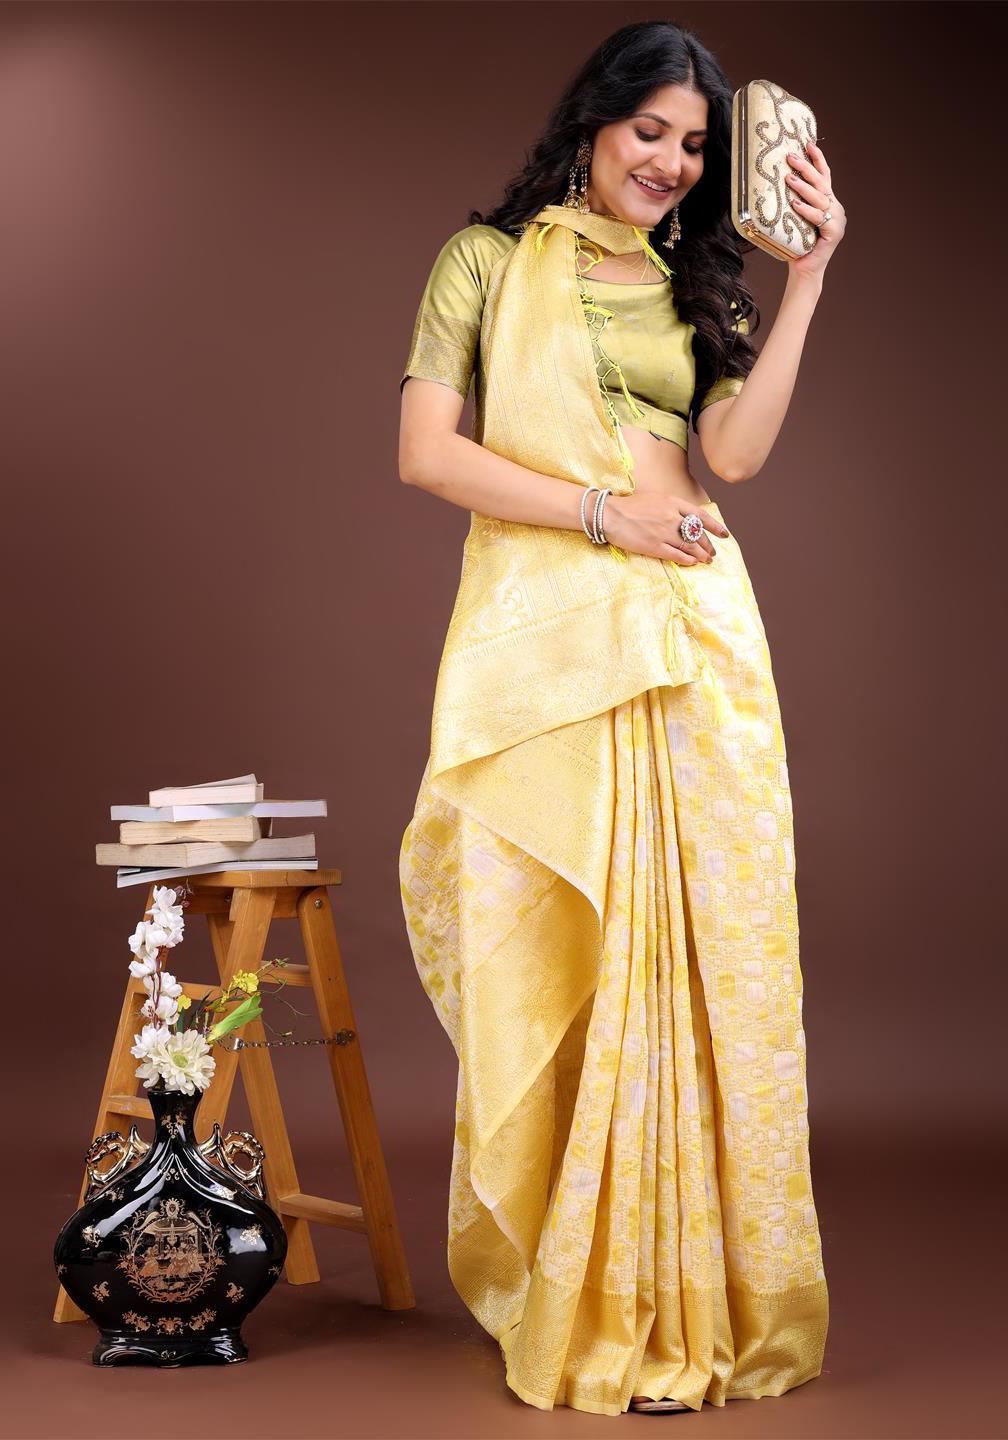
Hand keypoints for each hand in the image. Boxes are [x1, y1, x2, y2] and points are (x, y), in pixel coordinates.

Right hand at [604, 493, 728, 564]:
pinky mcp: (654, 547)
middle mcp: (672, 517)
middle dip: (708, 545)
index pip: (701, 516)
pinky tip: (693, 563)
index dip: (716, 527)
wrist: (611, 515)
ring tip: (706, 560)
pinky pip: (677, 555)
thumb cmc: (631, 506)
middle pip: (698, 534)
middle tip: (712, 552)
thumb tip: (687, 519)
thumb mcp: (656, 499)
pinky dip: (688, 560)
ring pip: (690, 547)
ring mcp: (664, 533)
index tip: (724, 534)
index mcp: (673, 503)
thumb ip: (673, 507)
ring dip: (701, 555)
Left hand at [784, 140, 845, 283]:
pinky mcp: (835, 232)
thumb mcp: (794, 218)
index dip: (817, 159)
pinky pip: (819, 217)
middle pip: (822, 183)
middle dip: (806, 168)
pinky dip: (806, 210)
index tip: (808, 142)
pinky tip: (795, 204)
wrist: (804, 270)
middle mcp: (835, 208)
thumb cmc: (796, 244)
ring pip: (820, 198)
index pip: (824, 175)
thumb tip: (777, 181)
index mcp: (828, 202)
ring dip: (804, 187)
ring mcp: (837, 220)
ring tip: (789, 178)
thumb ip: (794, 201)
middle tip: (791, 157)